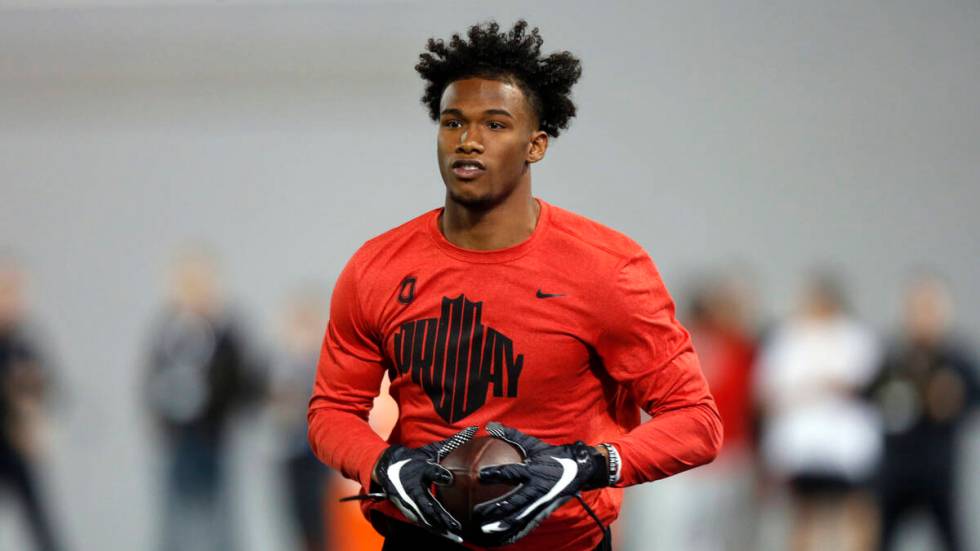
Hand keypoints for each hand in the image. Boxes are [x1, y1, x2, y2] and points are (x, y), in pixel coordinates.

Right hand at [374, 426, 477, 542]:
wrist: (386, 469)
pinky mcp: (410, 509)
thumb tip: (472, 431)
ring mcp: (409, 501)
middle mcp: (412, 488)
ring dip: (440, 527)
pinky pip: (425, 521)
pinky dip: (436, 529)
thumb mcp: (429, 451)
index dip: (438, 474)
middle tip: (457, 525)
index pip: (429, 471)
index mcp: (417, 470)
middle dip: (442, 515)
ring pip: (426, 517)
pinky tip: (449, 536)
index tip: (449, 478)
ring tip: (456, 535)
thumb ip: (451, 443)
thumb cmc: (412, 460)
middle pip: (427, 503)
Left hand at [473, 422, 607, 545]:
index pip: (512, 472)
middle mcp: (537, 489)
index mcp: (534, 471)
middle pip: (514, 501)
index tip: (481, 475)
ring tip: (486, 530)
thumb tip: (491, 425)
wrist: (580, 470)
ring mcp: (542, 502)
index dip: (497, 473)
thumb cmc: (553, 456)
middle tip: (476, 512)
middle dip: (495, 508)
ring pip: (520, 516)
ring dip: (503, 524)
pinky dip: (517, 532)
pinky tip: (505, 539)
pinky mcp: (545, 510)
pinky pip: (529, 524)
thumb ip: (512, 435)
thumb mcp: (534, 444)